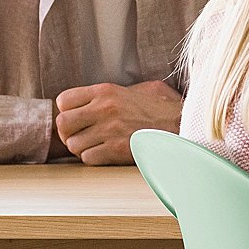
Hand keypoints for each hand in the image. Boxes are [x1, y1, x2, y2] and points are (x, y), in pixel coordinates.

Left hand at [53, 80, 182, 164]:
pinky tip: (107, 155)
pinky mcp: (117, 150)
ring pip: (73, 145)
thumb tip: (103, 98)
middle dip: (69, 134)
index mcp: (106, 91)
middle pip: (63, 124)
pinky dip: (94, 159)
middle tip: (81, 137)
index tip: (78, 119)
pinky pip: (88, 158)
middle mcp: (104, 109)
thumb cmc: (166, 110)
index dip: (68, 112)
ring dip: (83, 149)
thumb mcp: (143, 88)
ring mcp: (109, 130)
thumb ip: (119, 91)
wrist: (185, 127)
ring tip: (96, 147)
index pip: (63, 101)